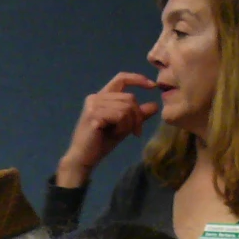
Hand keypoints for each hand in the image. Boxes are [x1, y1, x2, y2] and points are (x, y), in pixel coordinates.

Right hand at [56, 71, 159, 188]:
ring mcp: (94, 105)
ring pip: (126, 107)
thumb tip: (155, 106)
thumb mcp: (124, 127)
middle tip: (137, 132)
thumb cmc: (101, 143)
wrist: (83, 159)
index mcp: (102, 97)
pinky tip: (115, 135)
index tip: (153, 86)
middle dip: (137, 116)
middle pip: (129, 97)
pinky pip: (120, 115)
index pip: (121, 78)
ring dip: (129, 123)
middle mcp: (96, 97)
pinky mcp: (94, 115)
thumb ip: (137, 115)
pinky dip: (123, 127)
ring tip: (121, 134)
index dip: (138, 79)